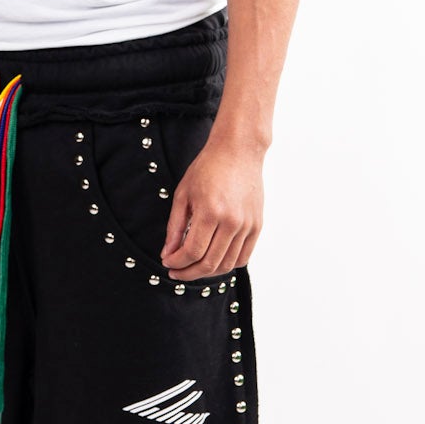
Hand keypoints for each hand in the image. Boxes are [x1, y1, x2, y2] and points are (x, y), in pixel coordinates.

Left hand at [159, 134, 263, 277]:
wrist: (239, 151)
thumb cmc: (208, 167)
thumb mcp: (183, 194)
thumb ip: (175, 226)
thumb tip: (168, 253)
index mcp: (210, 212)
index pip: (192, 252)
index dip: (177, 263)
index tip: (167, 263)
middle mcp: (232, 222)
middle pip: (209, 263)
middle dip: (188, 273)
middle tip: (176, 271)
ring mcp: (247, 225)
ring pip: (227, 264)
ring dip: (207, 272)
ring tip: (193, 268)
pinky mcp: (257, 225)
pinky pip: (243, 257)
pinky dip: (228, 265)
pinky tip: (214, 260)